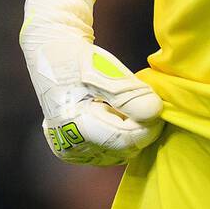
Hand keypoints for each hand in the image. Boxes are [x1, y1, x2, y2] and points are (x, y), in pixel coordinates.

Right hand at [20, 0, 163, 165]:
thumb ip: (129, 94)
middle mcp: (69, 147)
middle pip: (124, 149)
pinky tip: (114, 114)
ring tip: (123, 104)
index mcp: (74, 127)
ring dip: (130, 131)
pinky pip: (110, 152)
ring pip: (119, 153)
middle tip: (141, 99)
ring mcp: (71, 152)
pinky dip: (119, 135)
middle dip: (140, 127)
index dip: (148, 125)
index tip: (157, 104)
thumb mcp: (104, 71)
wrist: (52, 55)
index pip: (126, 139)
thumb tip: (155, 112)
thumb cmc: (77, 59)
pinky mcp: (75, 152)